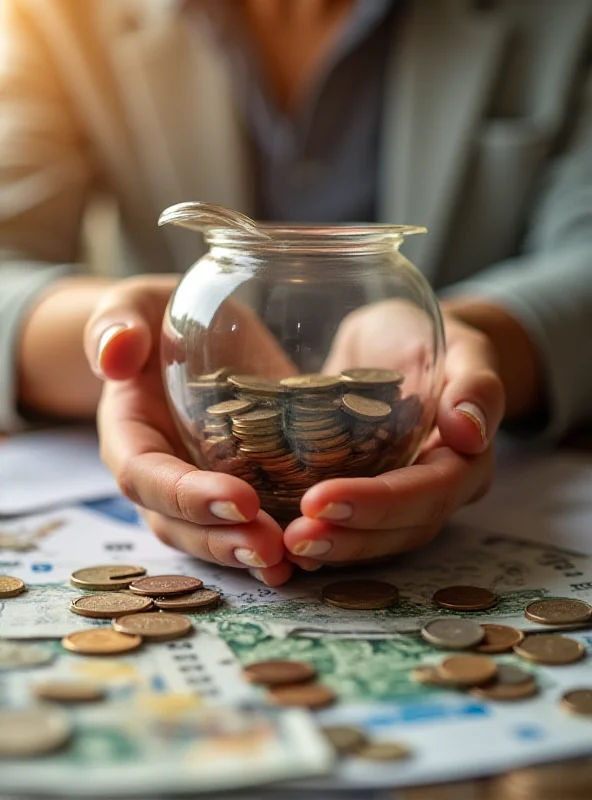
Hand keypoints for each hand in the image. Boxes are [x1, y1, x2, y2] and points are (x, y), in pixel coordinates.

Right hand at [84, 275, 293, 585]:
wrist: (187, 334)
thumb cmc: (159, 316)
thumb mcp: (136, 305)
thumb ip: (117, 323)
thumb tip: (115, 354)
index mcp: (129, 433)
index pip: (146, 476)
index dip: (187, 496)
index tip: (240, 501)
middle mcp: (158, 473)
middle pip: (177, 522)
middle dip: (221, 540)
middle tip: (272, 549)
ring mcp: (193, 487)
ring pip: (209, 536)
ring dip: (244, 555)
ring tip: (290, 563)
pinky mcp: (231, 486)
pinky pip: (242, 525)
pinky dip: (270, 543)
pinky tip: (309, 554)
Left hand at [284, 306, 504, 569]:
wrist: (396, 340)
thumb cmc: (426, 336)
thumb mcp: (459, 343)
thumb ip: (475, 382)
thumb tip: (471, 431)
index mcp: (466, 459)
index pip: (428, 492)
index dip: (378, 504)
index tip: (319, 500)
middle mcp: (437, 490)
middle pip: (400, 529)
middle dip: (348, 539)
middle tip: (294, 538)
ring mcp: (401, 499)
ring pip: (374, 540)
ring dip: (331, 548)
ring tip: (283, 547)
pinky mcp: (366, 495)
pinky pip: (347, 527)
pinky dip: (318, 539)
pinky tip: (278, 544)